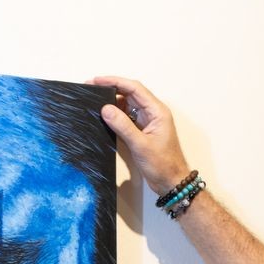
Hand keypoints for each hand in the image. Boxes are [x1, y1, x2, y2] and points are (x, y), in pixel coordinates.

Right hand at [91, 75, 192, 197]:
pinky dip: (115, 115)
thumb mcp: (140, 145)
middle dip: (111, 89)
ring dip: (112, 101)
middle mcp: (153, 113)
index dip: (115, 81)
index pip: (134, 88)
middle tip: (91, 88)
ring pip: (127, 104)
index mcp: (157, 111)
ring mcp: (147, 121)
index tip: (97, 80)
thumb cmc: (163, 165)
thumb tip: (106, 108)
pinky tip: (104, 115)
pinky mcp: (142, 130)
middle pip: (130, 93)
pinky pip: (127, 117)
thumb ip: (123, 126)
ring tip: (94, 100)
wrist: (171, 182)